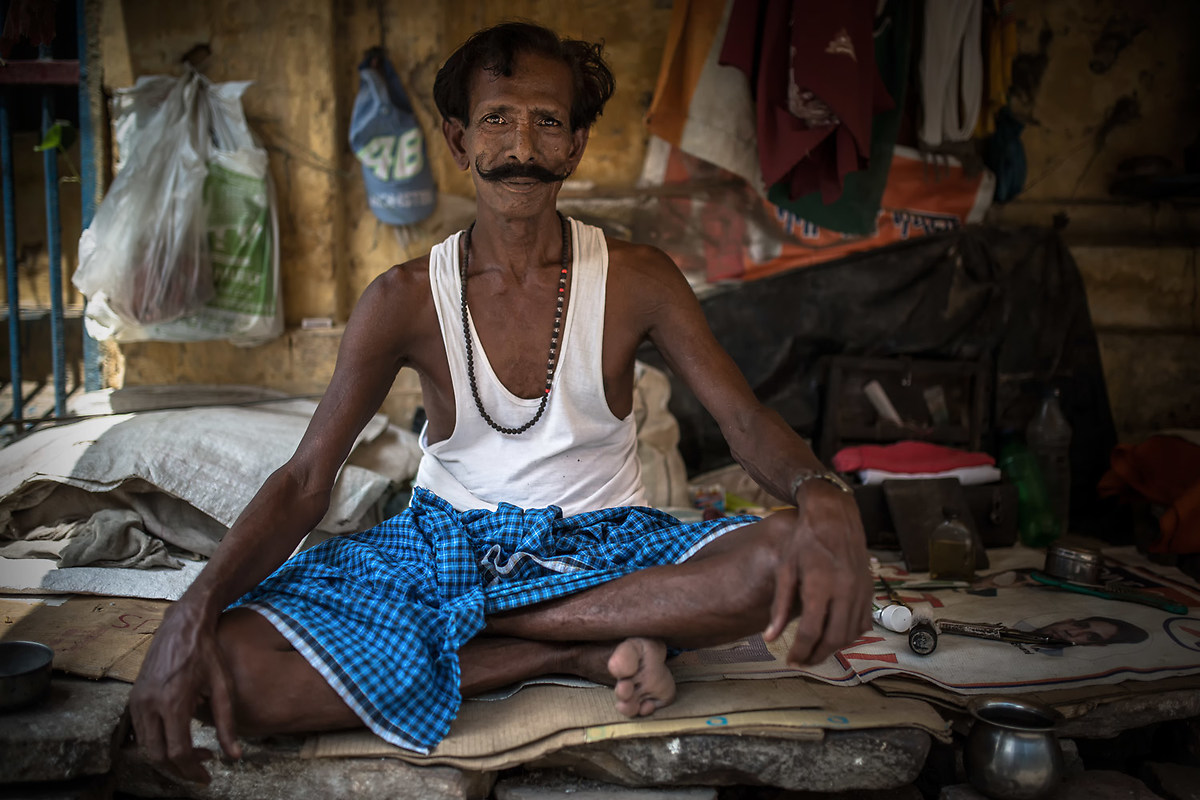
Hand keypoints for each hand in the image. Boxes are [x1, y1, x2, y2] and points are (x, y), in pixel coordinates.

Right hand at [129, 602, 240, 783]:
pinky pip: (140, 731)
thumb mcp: (223, 686)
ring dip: (168, 758)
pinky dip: (157, 743)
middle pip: (157, 756)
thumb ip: (227, 724)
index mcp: (173, 702)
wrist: (183, 624)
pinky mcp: (133, 697)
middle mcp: (149, 704)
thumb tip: (235, 756)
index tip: (206, 777)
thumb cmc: (207, 652)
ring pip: (145, 747)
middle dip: (178, 770)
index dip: (192, 770)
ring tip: (194, 755)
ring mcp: (137, 700)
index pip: (177, 752)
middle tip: (201, 770)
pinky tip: (179, 738)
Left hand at [762, 480, 871, 665]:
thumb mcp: (785, 570)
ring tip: (815, 653)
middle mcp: (845, 590)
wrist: (834, 517)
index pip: (811, 631)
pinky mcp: (870, 589)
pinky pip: (864, 622)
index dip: (800, 651)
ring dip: (834, 649)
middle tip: (802, 662)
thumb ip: (779, 606)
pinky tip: (834, 636)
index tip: (789, 660)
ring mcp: (861, 590)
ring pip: (851, 634)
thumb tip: (770, 638)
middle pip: (834, 638)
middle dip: (817, 656)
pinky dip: (850, 635)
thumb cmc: (804, 541)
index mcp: (820, 585)